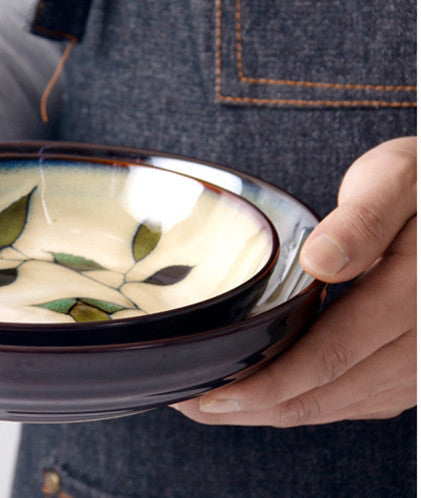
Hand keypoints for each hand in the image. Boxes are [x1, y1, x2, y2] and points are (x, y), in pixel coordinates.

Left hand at [173, 136, 416, 426]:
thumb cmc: (418, 183)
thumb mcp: (392, 181)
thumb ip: (362, 221)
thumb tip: (321, 261)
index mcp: (413, 296)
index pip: (331, 356)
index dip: (268, 384)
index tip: (215, 395)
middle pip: (328, 393)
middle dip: (257, 407)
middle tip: (195, 406)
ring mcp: (420, 361)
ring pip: (341, 405)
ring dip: (278, 411)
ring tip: (219, 406)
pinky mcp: (413, 366)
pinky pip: (360, 400)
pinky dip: (310, 403)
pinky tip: (270, 399)